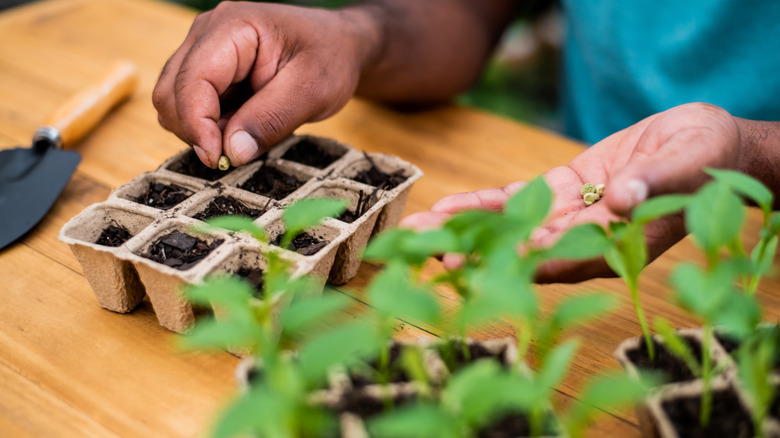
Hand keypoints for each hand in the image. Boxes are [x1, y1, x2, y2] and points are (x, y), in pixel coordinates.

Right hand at [153, 2, 377, 167]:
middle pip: (170, 93)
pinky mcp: (207, 70)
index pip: (192, 81)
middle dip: (196, 131)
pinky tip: (243, 126)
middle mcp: (207, 34)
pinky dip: (210, 127)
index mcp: (232, 27)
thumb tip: (232, 153)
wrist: (338, 45)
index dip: (197, 126)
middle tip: (237, 151)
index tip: (219, 159)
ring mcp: (202, 51)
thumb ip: (271, 120)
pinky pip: (190, 107)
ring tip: (248, 132)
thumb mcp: (312, 91)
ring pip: (174, 103)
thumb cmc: (329, 58)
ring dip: (203, 130)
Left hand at [401, 103, 744, 281]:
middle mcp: (586, 239)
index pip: (561, 258)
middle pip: (522, 249)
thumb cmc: (706, 159)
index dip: (518, 262)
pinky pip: (517, 201)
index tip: (476, 265)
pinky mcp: (562, 193)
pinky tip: (448, 206)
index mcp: (618, 245)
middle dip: (474, 250)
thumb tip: (622, 199)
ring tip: (418, 229)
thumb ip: (654, 181)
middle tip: (425, 252)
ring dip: (465, 228)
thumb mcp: (688, 163)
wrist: (704, 144)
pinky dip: (484, 204)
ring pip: (510, 226)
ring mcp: (570, 216)